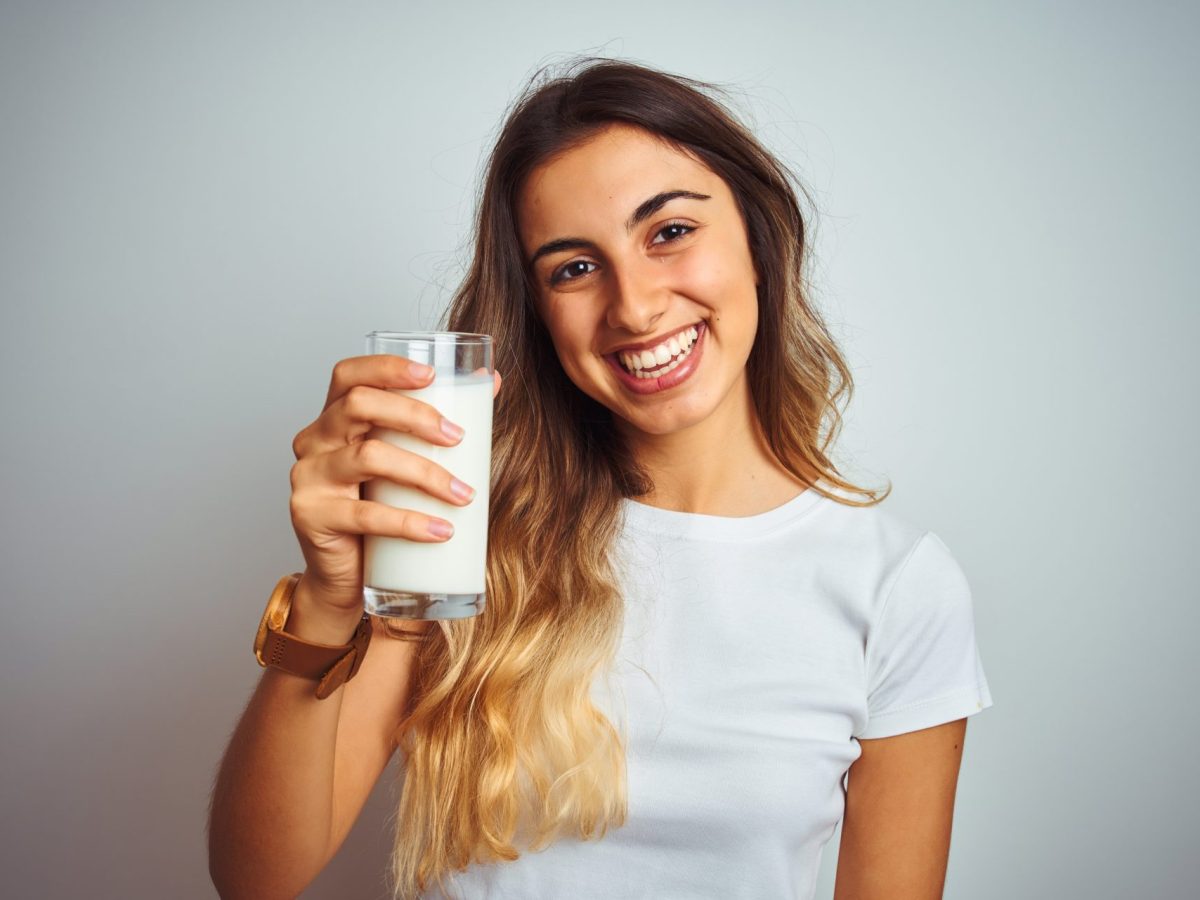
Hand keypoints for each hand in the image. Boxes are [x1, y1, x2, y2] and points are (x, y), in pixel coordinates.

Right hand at [288, 355, 501, 612]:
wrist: (347, 575)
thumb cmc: (380, 507)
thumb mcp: (408, 459)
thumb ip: (441, 420)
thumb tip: (493, 380)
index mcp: (335, 417)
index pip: (349, 374)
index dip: (387, 367)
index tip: (432, 374)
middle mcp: (314, 440)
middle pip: (359, 405)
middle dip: (415, 415)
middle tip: (458, 437)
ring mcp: (308, 477)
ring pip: (367, 457)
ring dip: (425, 473)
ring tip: (464, 494)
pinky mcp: (310, 516)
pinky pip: (365, 515)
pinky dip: (410, 522)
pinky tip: (441, 530)